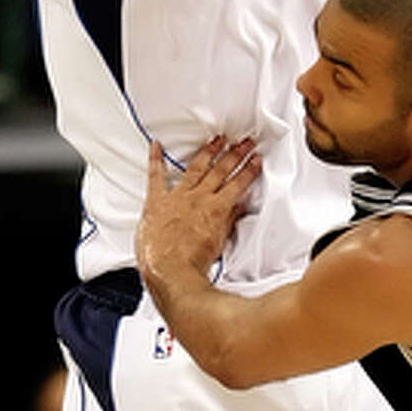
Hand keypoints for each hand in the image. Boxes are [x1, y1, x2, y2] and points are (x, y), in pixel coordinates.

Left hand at [136, 135, 260, 285]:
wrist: (170, 272)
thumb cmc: (193, 264)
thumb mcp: (218, 243)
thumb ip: (228, 221)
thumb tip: (238, 207)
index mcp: (215, 209)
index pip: (237, 183)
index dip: (248, 170)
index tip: (256, 158)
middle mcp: (198, 198)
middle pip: (221, 170)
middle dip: (236, 153)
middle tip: (245, 141)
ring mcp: (177, 196)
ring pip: (197, 167)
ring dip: (209, 151)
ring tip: (218, 138)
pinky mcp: (157, 201)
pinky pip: (156, 175)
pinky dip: (155, 159)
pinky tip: (157, 145)